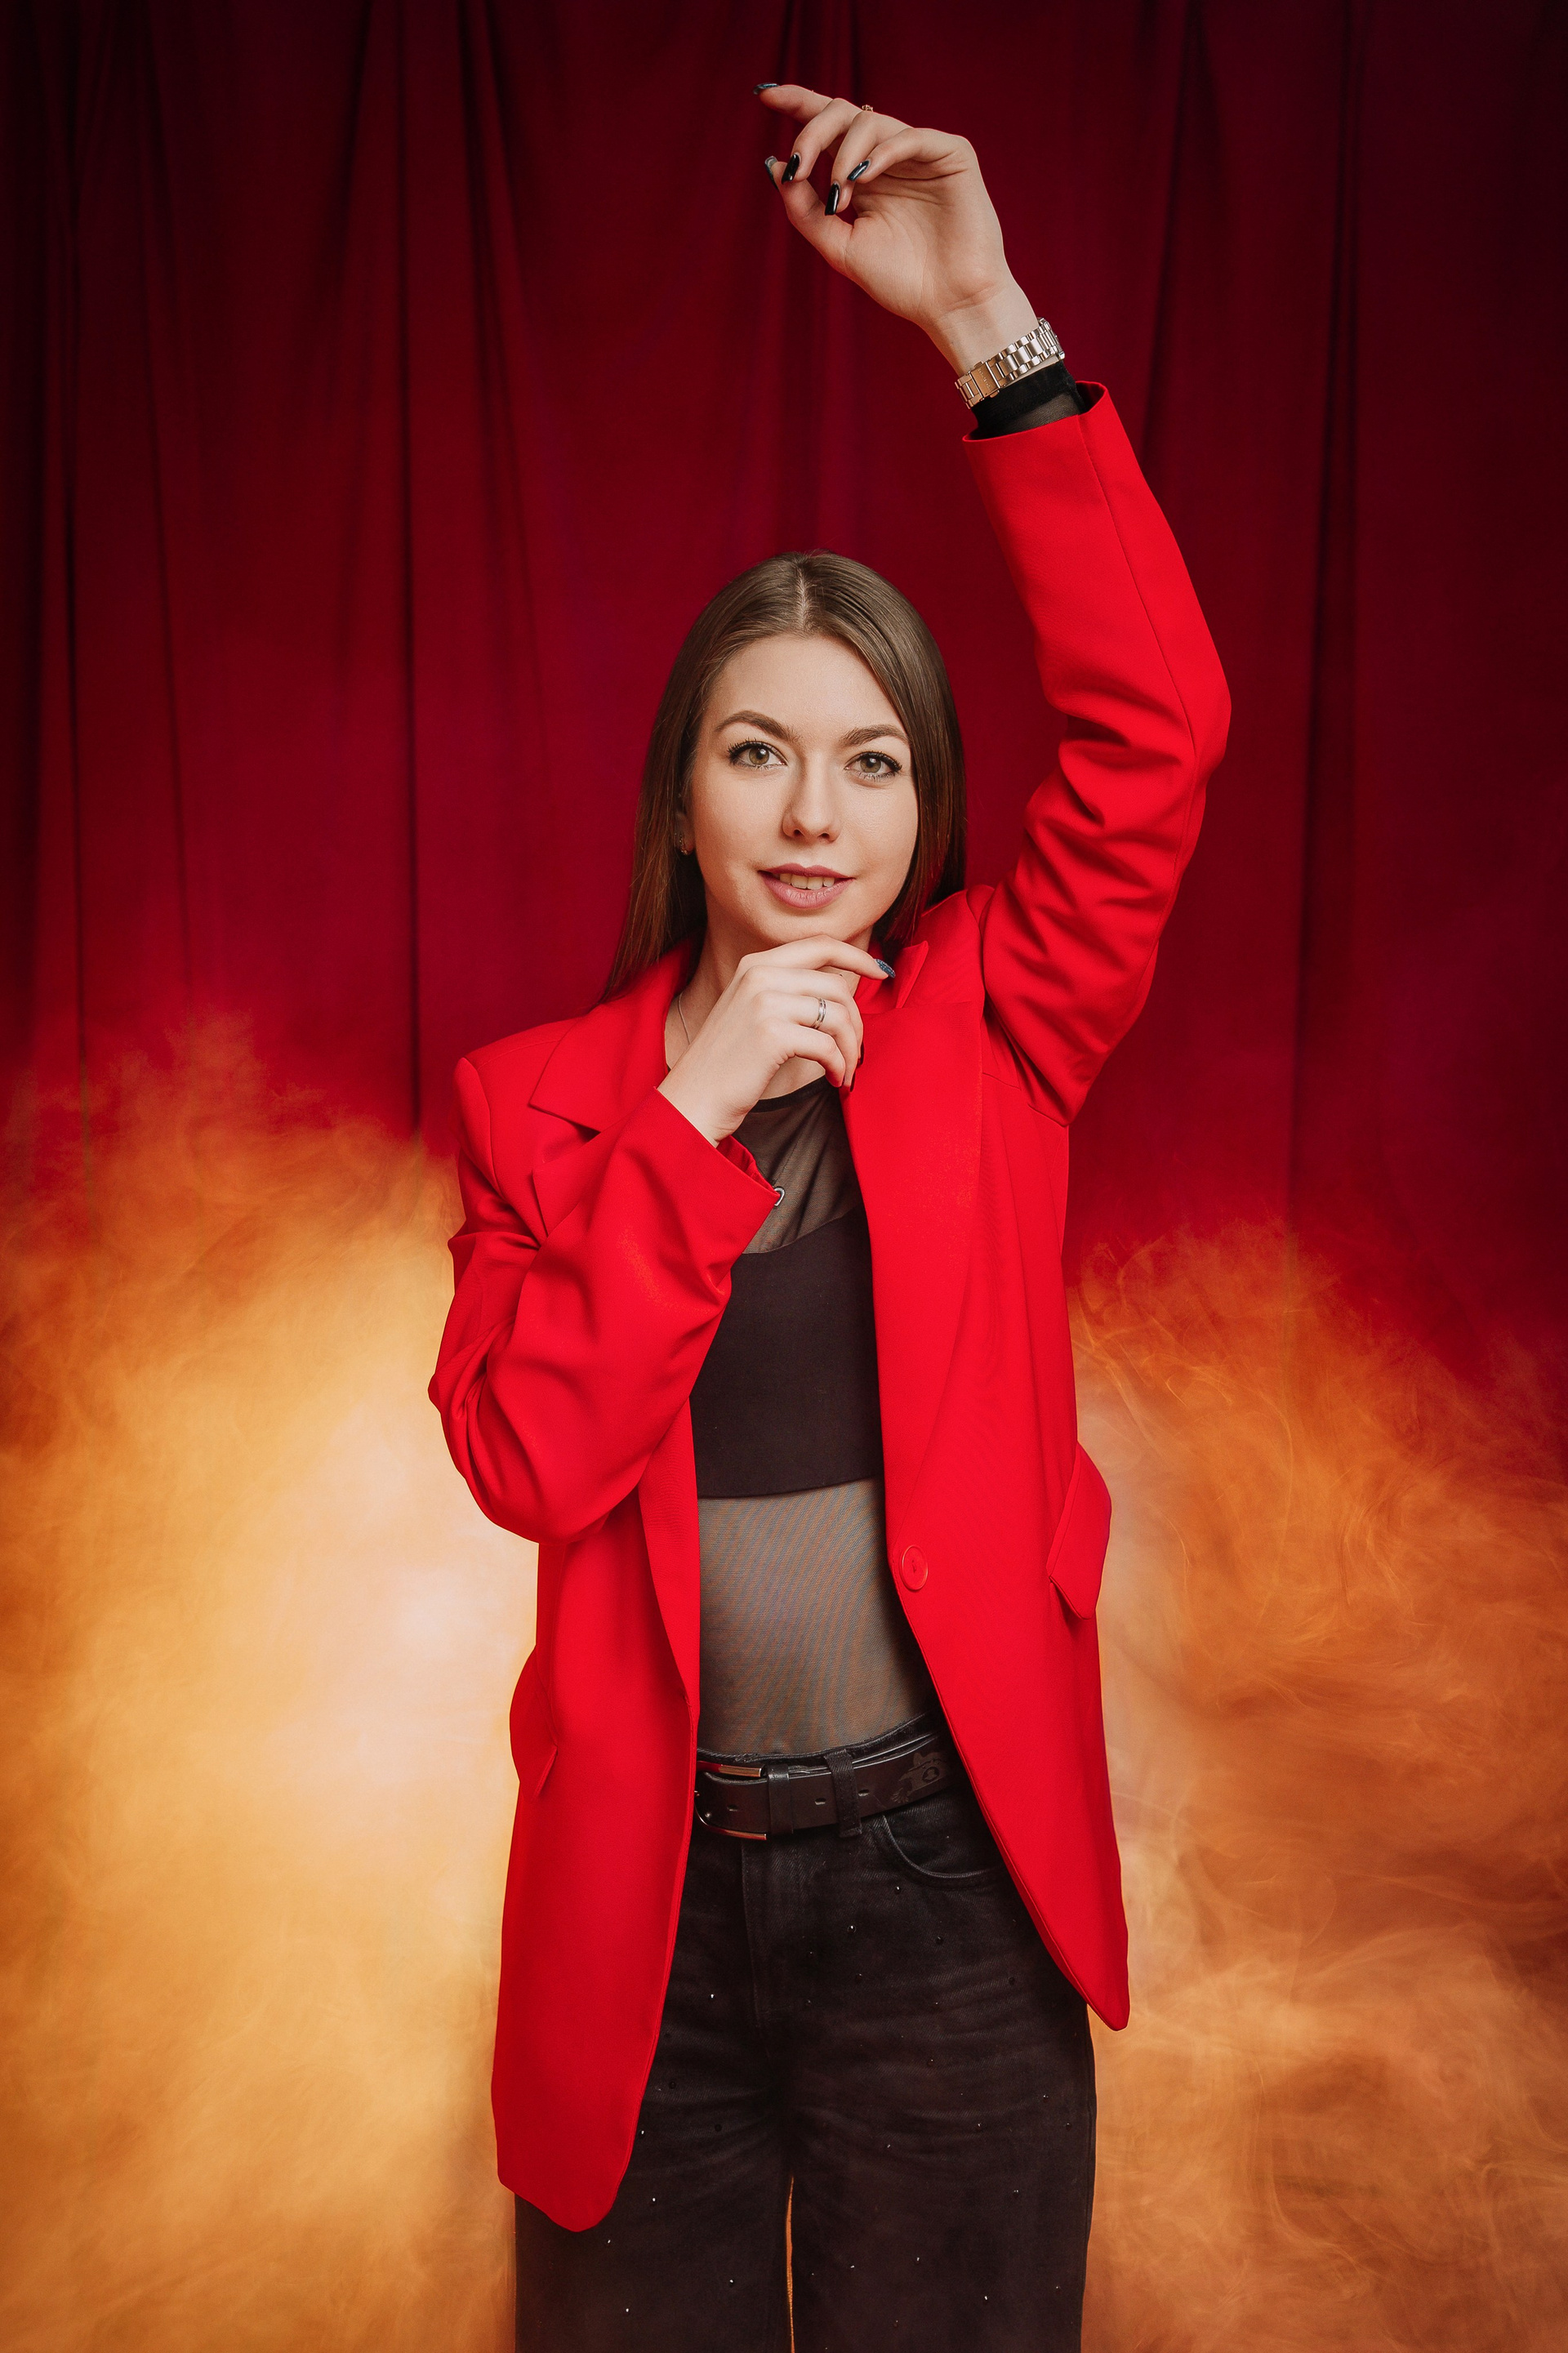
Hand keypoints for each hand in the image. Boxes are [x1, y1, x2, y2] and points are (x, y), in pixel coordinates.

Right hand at [659, 937, 888, 1144]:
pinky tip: (834, 1079)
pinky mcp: (772, 1034)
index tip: (881, 971)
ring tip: (845, 1070)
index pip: (820, 944)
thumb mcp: (753, 1011)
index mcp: (756, 964)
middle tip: (855, 1051)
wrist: (692, 1097)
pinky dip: (839, 1066)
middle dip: (857, 1022)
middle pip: (837, 985)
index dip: (857, 955)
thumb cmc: (729, 1062)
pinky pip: (828, 1046)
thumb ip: (789, 992)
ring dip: (851, 1048)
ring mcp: (764, 1002)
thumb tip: (844, 986)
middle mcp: (759, 975)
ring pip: (838, 1015)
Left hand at [759, 85, 1038, 371]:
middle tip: (797, 166)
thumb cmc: (901, 281)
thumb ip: (804, 210)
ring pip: (870, 121)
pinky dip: (880, 153)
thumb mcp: (839, 247)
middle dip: (811, 132)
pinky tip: (864, 178)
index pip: (829, 127)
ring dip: (843, 155)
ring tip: (839, 196)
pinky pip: (909, 137)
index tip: (765, 96)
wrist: (950, 305)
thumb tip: (774, 165)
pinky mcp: (951, 155)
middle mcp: (888, 159)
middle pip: (842, 114)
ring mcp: (920, 154)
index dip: (798, 104)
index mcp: (863, 175)